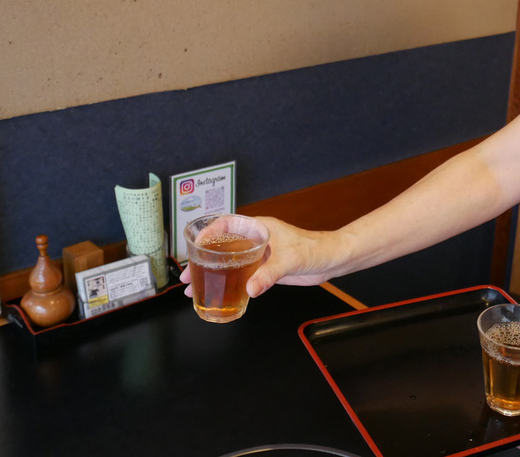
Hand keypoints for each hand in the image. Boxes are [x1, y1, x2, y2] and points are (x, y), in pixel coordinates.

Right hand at [179, 216, 343, 298]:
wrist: (332, 260)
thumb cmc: (315, 249)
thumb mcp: (290, 260)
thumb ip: (269, 274)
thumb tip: (250, 289)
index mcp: (260, 227)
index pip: (227, 224)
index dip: (208, 232)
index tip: (195, 245)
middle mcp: (257, 240)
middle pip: (222, 246)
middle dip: (202, 260)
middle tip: (187, 275)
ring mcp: (260, 255)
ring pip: (229, 262)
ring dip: (212, 274)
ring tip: (194, 288)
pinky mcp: (265, 269)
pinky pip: (241, 275)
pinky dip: (228, 283)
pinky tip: (220, 294)